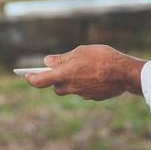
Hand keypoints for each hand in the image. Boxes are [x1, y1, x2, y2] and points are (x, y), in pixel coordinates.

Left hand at [25, 45, 144, 100]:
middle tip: (59, 69)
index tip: (25, 76)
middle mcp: (72, 87)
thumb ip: (62, 58)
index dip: (31, 79)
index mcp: (65, 75)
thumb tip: (48, 61)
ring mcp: (83, 94)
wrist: (125, 73)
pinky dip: (85, 84)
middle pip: (56, 87)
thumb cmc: (102, 57)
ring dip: (70, 82)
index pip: (41, 81)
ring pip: (71, 90)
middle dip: (55, 80)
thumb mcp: (80, 52)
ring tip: (80, 69)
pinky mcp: (94, 97)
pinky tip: (95, 75)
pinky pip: (84, 91)